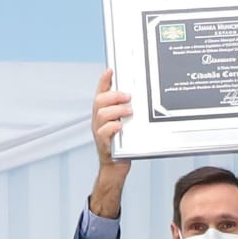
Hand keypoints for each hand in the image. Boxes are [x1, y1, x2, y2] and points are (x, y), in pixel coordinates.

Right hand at [89, 70, 132, 217]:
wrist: (116, 168)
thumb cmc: (122, 146)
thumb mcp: (125, 126)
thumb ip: (128, 113)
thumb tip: (139, 100)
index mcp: (103, 114)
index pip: (100, 93)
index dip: (103, 81)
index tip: (111, 70)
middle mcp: (98, 121)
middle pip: (99, 101)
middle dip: (113, 96)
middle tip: (128, 96)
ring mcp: (99, 132)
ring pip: (101, 114)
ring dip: (115, 110)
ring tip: (129, 111)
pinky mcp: (103, 145)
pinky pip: (103, 133)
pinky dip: (111, 127)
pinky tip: (120, 126)